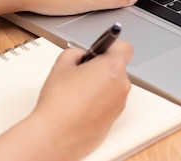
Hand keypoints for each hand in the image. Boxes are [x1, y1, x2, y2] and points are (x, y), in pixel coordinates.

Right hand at [0, 40, 133, 160]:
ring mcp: (119, 104)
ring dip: (100, 85)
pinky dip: (99, 101)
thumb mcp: (61, 65)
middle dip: (101, 67)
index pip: (124, 47)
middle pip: (117, 67)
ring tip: (77, 91)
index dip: (111, 46)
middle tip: (81, 72)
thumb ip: (75, 53)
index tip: (101, 49)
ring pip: (113, 86)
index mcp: (112, 67)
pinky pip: (109, 102)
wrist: (56, 134)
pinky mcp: (114, 118)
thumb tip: (80, 55)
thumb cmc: (59, 103)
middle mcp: (121, 85)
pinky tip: (80, 104)